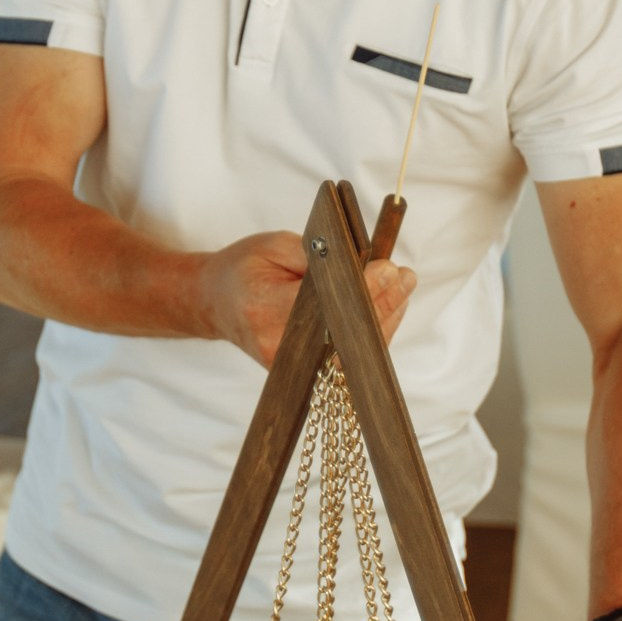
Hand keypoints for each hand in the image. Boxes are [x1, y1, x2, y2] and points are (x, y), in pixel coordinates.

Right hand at [200, 230, 415, 367]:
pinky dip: (368, 333)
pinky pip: (347, 356)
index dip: (366, 289)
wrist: (217, 303)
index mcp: (265, 309)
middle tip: (404, 275)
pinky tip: (385, 307)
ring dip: (383, 318)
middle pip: (347, 333)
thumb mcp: (274, 246)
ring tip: (400, 285)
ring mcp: (293, 367)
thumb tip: (363, 262)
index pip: (328, 304)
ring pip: (353, 350)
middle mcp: (280, 346)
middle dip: (384, 303)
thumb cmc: (243, 269)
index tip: (390, 269)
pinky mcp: (304, 374)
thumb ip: (316, 252)